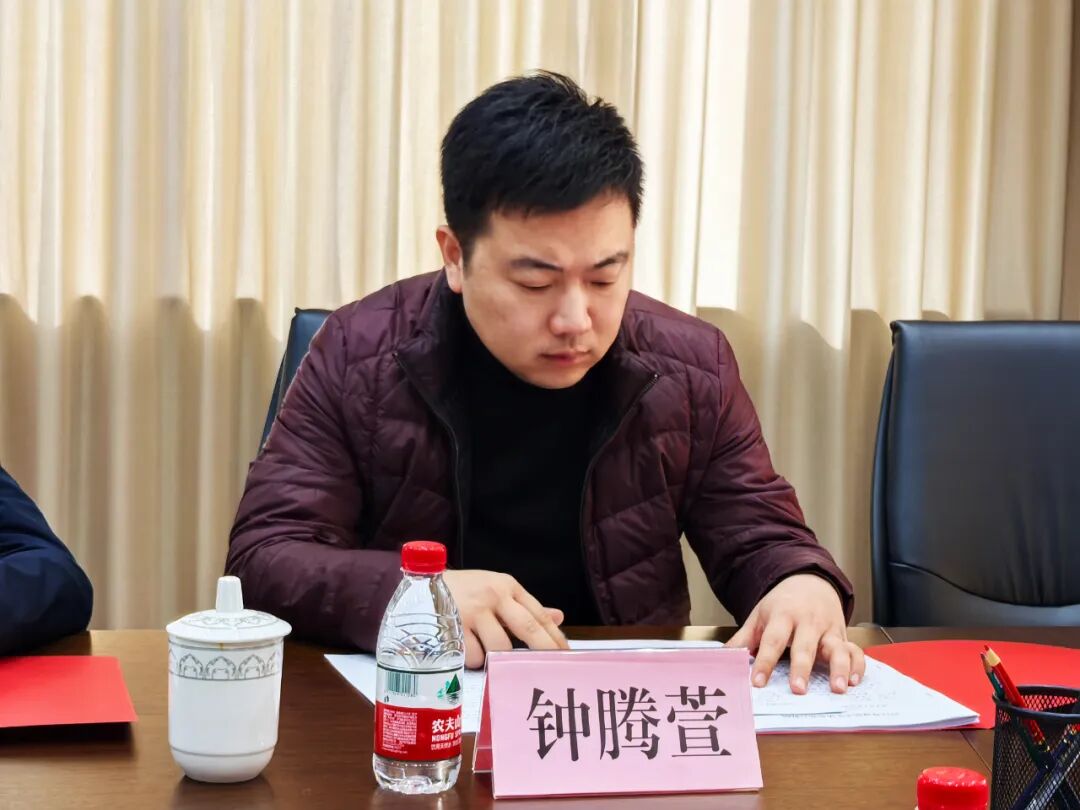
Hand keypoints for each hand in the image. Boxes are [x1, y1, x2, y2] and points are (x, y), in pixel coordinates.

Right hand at [443, 569, 568, 667]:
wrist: (419, 586)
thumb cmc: (461, 591)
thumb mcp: (494, 589)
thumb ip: (523, 606)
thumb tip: (558, 618)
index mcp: (506, 586)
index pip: (538, 614)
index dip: (555, 637)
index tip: (567, 655)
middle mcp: (492, 596)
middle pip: (528, 628)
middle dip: (543, 652)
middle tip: (553, 670)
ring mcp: (473, 612)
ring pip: (500, 648)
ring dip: (498, 658)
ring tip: (486, 652)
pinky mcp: (453, 628)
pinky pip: (474, 657)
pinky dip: (474, 660)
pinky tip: (464, 649)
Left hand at [727, 574, 864, 694]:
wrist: (808, 581)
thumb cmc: (782, 604)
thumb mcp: (760, 616)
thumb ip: (743, 638)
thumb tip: (722, 658)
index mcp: (783, 616)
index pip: (772, 640)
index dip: (764, 662)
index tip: (757, 682)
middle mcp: (808, 622)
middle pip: (805, 646)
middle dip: (802, 668)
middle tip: (798, 690)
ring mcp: (828, 629)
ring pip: (837, 648)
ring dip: (840, 668)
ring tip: (838, 689)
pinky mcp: (843, 635)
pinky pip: (855, 650)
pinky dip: (858, 666)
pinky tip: (855, 682)